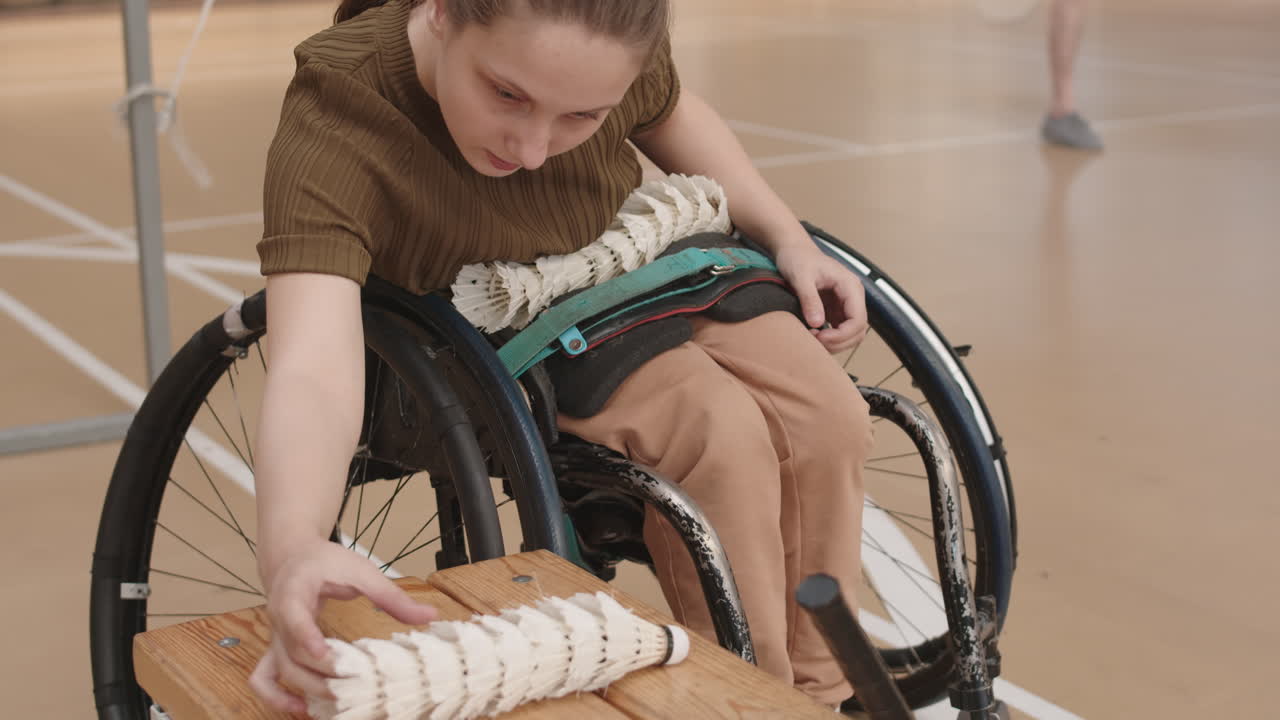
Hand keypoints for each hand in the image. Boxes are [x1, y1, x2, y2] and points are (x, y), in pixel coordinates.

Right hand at [249, 538, 436, 713]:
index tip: (324, 654)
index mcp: (294, 591)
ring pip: (278, 670)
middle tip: (350, 685)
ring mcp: (275, 636)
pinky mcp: (277, 648)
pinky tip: (302, 709)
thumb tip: (430, 615)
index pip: (294, 616)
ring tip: (337, 701)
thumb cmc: (326, 562)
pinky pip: (264, 677)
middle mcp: (278, 618)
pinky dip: (276, 696)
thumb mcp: (361, 570)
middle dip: (319, 673)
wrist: (294, 556)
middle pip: (291, 653)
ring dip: (304, 689)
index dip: (306, 636)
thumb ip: (392, 596)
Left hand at [773, 241, 868, 352]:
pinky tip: (812, 336)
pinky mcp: (835, 309)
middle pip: (857, 331)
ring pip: (850, 334)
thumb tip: (817, 323)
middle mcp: (852, 296)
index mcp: (850, 286)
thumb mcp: (801, 276)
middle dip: (838, 342)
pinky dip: (829, 339)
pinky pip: (839, 331)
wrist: (793, 250)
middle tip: (814, 342)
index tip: (820, 338)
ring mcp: (845, 304)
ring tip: (812, 339)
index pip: (858, 320)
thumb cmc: (798, 258)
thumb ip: (809, 299)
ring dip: (835, 343)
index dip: (842, 335)